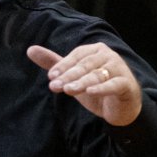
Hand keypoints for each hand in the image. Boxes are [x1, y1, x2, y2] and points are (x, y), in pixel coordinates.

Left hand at [27, 43, 142, 126]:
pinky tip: (90, 91)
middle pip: (85, 65)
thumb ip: (54, 63)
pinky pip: (114, 85)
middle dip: (69, 76)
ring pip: (97, 75)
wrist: (119, 107)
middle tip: (54, 86)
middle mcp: (108, 56)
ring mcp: (119, 69)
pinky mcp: (127, 84)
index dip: (63, 66)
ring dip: (81, 82)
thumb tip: (30, 49)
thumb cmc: (95, 87)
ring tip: (67, 90)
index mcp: (95, 50)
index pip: (76, 56)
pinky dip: (102, 88)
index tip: (50, 76)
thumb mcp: (72, 76)